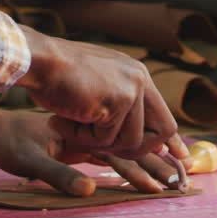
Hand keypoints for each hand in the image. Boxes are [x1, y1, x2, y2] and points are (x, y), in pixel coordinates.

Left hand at [0, 98, 189, 197]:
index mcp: (84, 129)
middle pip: (133, 144)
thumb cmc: (5, 142)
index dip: (149, 165)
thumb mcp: (28, 161)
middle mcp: (88, 128)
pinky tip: (139, 177)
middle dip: (156, 162)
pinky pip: (109, 152)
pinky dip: (126, 164)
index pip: (127, 146)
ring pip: (124, 148)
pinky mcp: (76, 142)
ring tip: (167, 181)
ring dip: (144, 164)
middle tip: (181, 181)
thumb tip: (88, 190)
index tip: (170, 181)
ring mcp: (84, 134)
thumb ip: (58, 175)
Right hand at [17, 26, 178, 149]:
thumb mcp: (95, 88)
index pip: (164, 114)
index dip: (171, 140)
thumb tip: (145, 140)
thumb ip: (119, 107)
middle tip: (101, 146)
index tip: (179, 159)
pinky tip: (63, 121)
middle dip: (139, 150)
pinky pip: (106, 140)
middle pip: (163, 131)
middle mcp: (139, 79)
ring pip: (131, 141)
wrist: (37, 59)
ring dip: (97, 142)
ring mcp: (131, 89)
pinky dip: (80, 138)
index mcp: (135, 74)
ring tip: (69, 124)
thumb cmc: (56, 74)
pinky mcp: (118, 101)